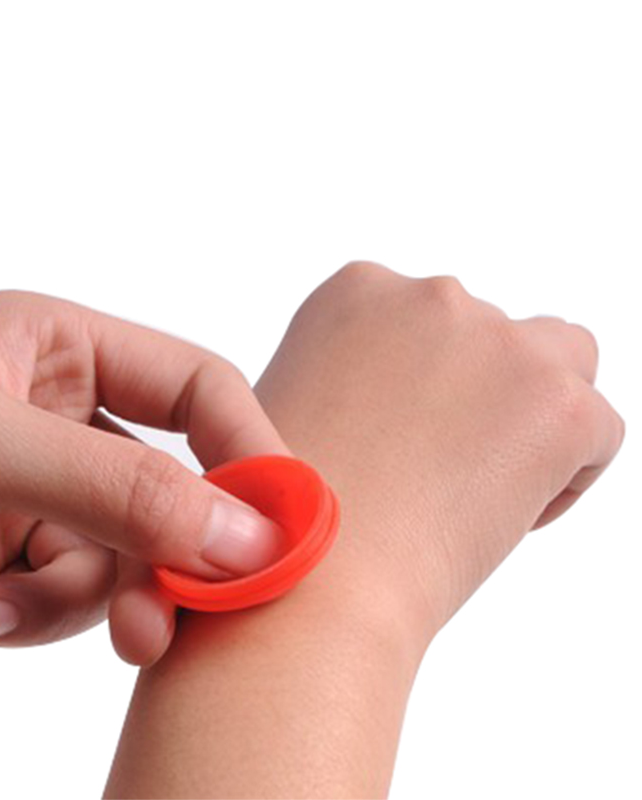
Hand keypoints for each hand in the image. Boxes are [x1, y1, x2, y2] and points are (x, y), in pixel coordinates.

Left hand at [0, 291, 286, 657]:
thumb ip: (117, 489)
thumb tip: (245, 539)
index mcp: (59, 344)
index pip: (198, 390)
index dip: (249, 454)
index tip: (278, 534)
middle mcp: (55, 409)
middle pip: (167, 488)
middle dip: (156, 559)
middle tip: (158, 626)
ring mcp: (34, 485)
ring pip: (117, 555)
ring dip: (62, 600)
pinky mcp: (6, 551)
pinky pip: (62, 596)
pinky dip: (19, 617)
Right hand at [252, 263, 623, 644]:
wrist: (313, 578)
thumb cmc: (285, 509)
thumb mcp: (289, 402)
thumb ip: (348, 373)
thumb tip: (401, 399)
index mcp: (358, 291)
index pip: (427, 315)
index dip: (425, 384)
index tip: (405, 438)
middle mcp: (430, 298)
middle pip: (493, 336)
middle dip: (479, 396)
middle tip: (443, 468)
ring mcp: (499, 343)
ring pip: (562, 360)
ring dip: (535, 413)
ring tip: (487, 479)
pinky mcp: (557, 403)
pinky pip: (597, 430)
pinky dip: (564, 475)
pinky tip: (505, 516)